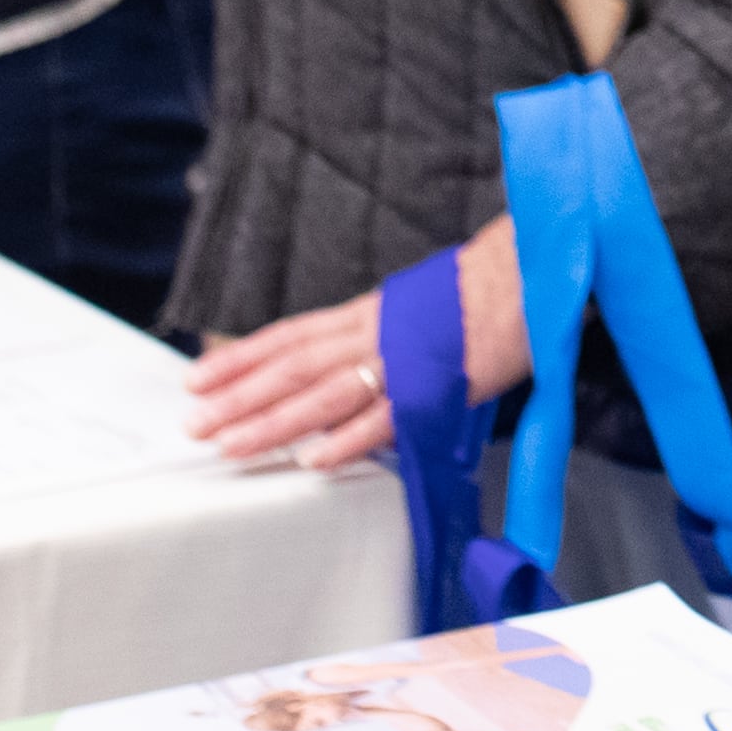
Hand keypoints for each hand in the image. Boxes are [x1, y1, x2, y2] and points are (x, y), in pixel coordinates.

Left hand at [189, 219, 525, 472]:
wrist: (537, 270)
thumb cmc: (483, 291)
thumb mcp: (415, 304)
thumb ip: (376, 332)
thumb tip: (339, 361)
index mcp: (367, 312)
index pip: (289, 336)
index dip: (241, 358)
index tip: (198, 378)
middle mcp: (373, 331)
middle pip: (293, 367)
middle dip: (239, 397)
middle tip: (194, 423)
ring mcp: (403, 359)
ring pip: (325, 394)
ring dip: (274, 423)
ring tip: (232, 447)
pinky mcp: (437, 386)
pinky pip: (384, 417)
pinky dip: (348, 440)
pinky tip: (314, 461)